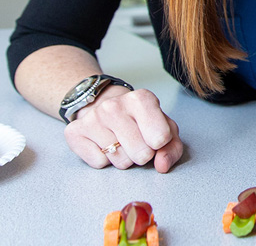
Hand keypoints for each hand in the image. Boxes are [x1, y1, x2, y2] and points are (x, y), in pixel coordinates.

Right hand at [63, 87, 182, 172]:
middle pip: (141, 154)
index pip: (161, 138)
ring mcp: (92, 118)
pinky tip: (104, 143)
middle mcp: (114, 105)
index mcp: (141, 99)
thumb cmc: (140, 120)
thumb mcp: (164, 128)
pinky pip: (99, 163)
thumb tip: (162, 165)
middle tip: (136, 141)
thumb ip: (171, 147)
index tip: (154, 136)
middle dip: (142, 154)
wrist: (105, 106)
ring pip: (120, 161)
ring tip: (120, 141)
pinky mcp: (74, 132)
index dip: (160, 144)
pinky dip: (104, 159)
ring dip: (124, 157)